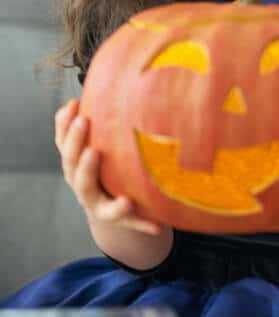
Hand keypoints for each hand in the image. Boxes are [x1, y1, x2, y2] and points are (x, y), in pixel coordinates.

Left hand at [55, 99, 161, 235]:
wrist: (98, 196)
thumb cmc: (123, 204)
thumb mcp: (134, 217)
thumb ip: (144, 222)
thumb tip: (161, 229)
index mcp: (102, 209)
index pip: (108, 211)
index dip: (117, 208)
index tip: (126, 203)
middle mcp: (83, 190)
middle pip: (79, 179)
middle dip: (84, 165)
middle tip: (91, 149)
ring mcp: (73, 171)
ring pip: (66, 156)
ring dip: (71, 136)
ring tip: (79, 115)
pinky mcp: (69, 154)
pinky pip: (61, 138)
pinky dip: (64, 122)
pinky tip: (72, 104)